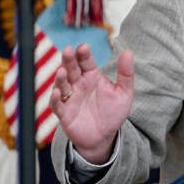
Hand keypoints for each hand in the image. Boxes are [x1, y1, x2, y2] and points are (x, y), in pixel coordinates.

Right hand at [49, 44, 133, 162]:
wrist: (104, 136)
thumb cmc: (113, 112)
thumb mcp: (124, 93)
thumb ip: (126, 73)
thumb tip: (128, 52)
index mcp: (92, 76)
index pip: (86, 62)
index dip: (84, 54)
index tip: (84, 47)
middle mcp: (79, 84)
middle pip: (71, 69)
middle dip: (69, 60)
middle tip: (68, 50)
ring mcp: (70, 98)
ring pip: (61, 84)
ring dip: (60, 78)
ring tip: (62, 71)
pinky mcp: (64, 113)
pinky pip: (57, 105)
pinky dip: (55, 99)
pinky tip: (56, 92)